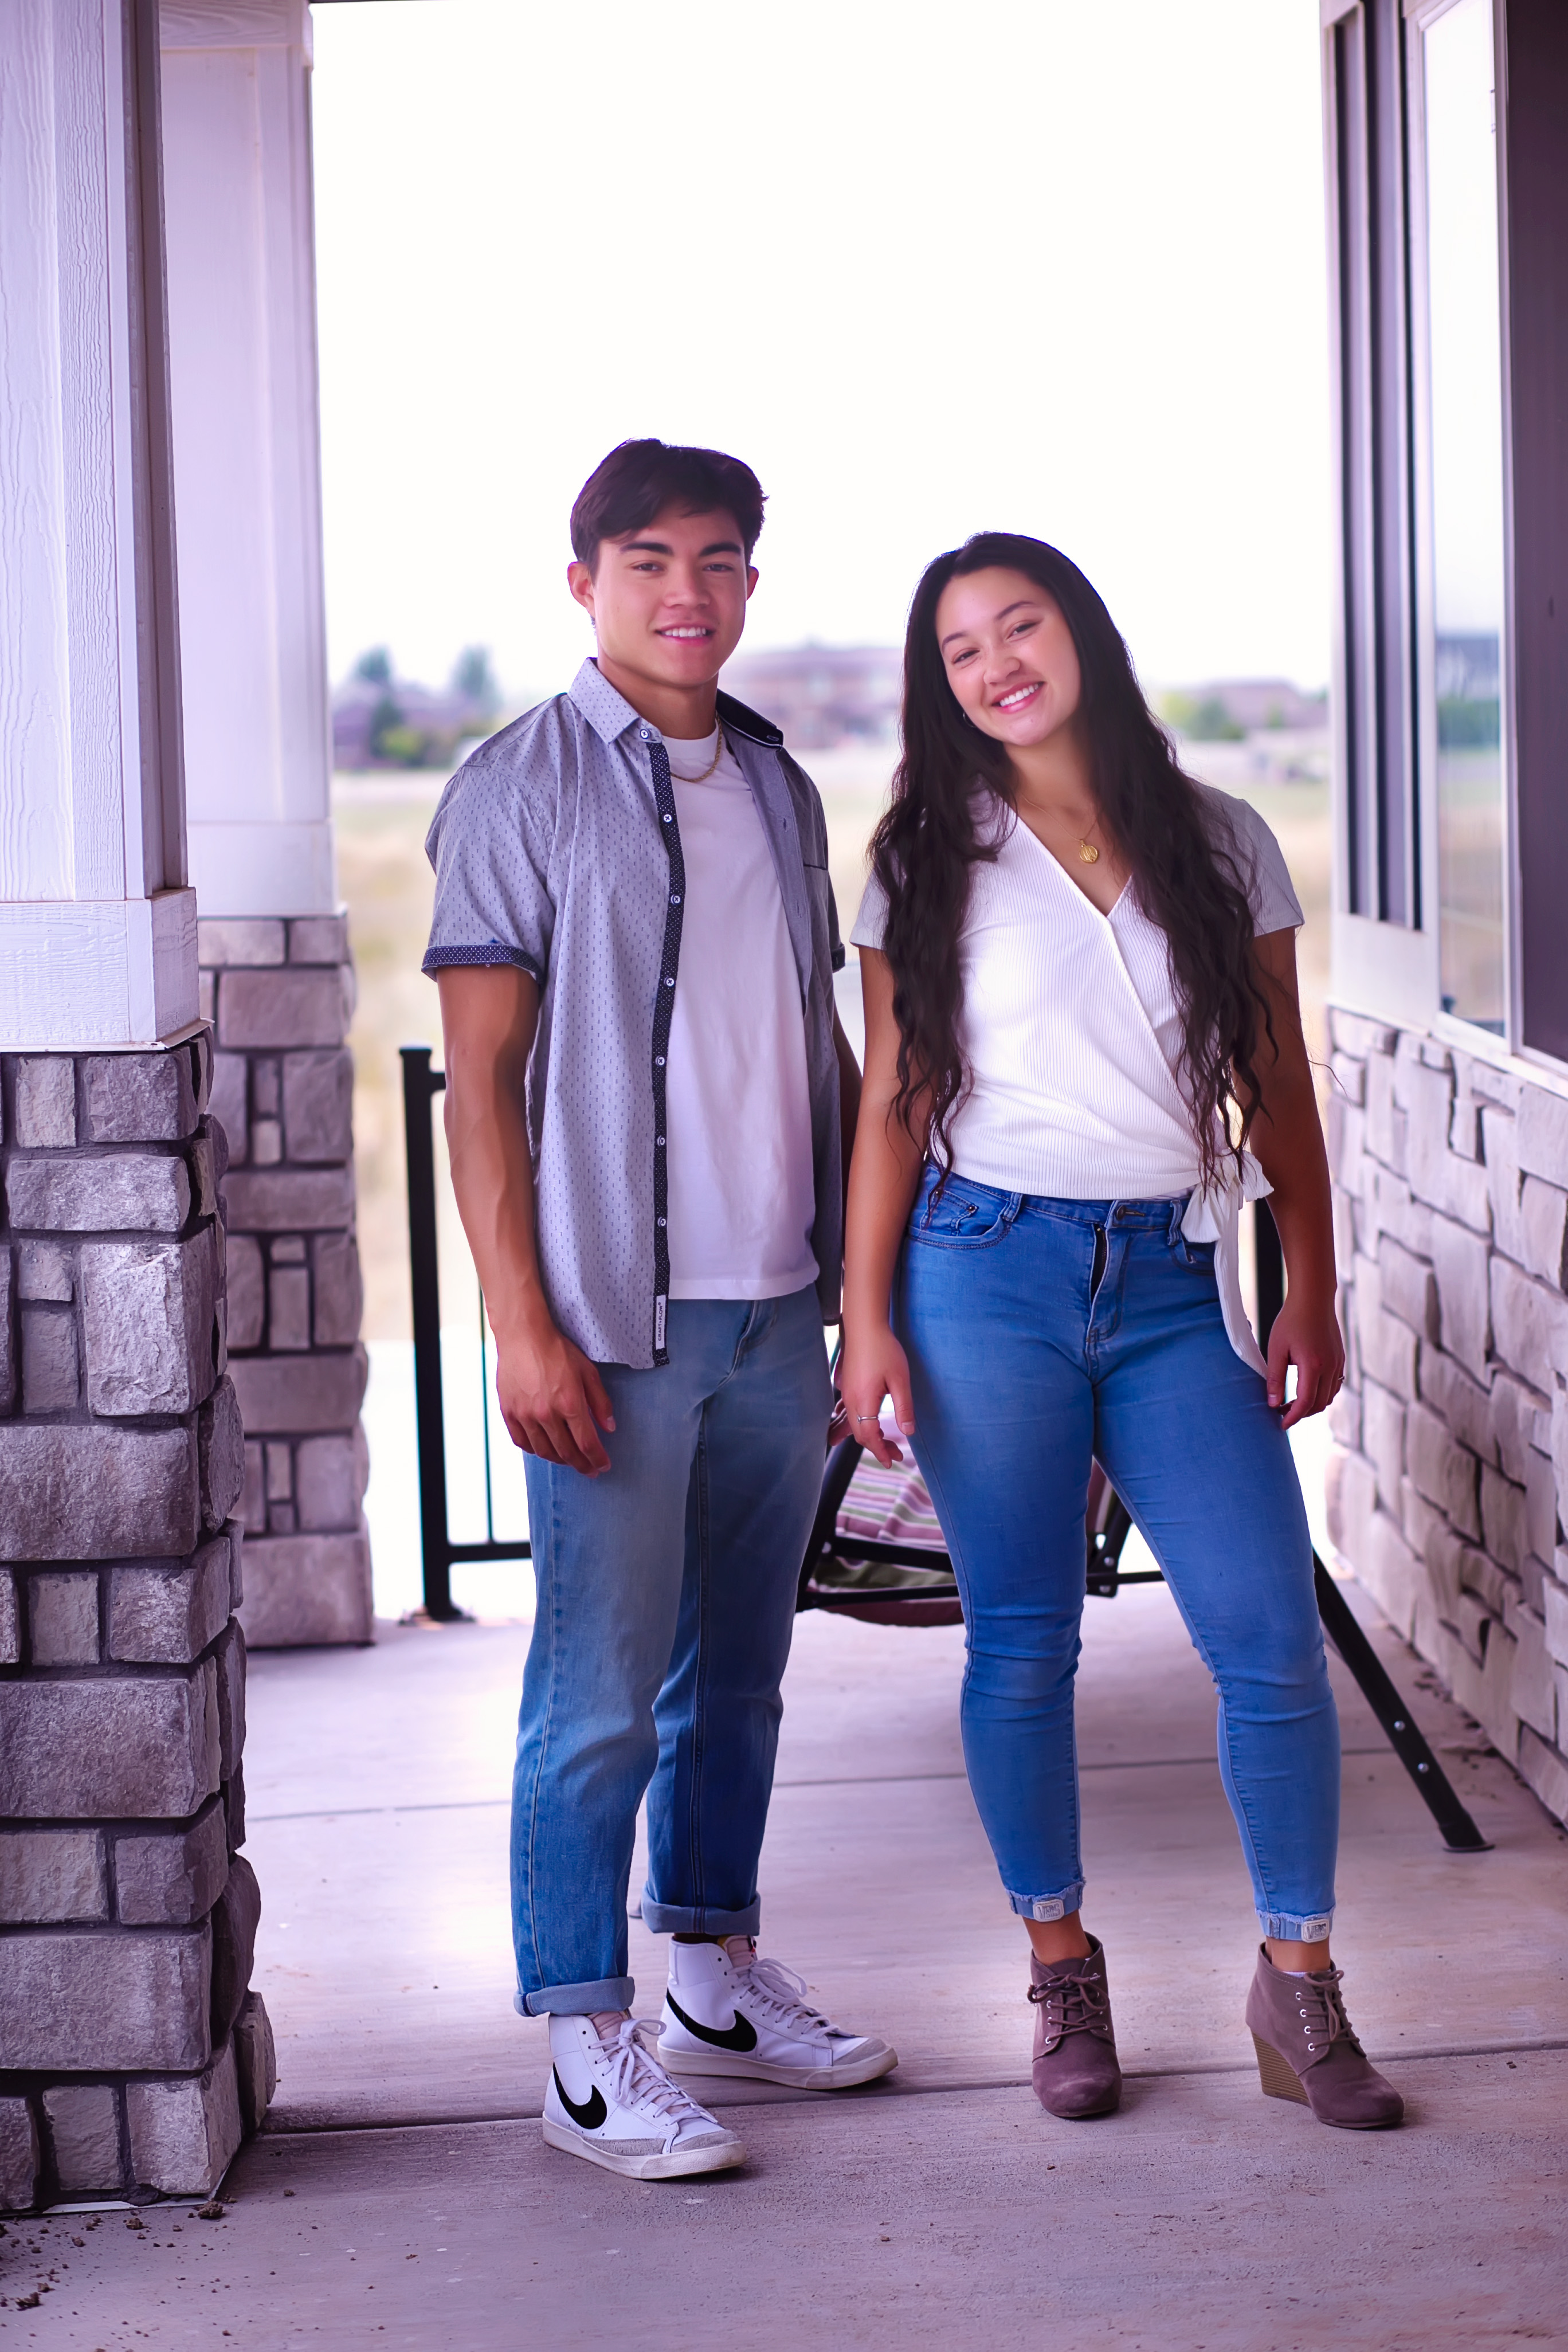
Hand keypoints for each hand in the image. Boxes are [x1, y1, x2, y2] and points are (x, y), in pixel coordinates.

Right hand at [494, 1316, 615, 1475]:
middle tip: (590, 1470)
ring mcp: (525, 1415)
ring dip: (560, 1460)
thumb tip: (609, 1428)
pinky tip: (543, 1449)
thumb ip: (600, 1402)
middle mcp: (546, 1414)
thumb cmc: (557, 1351)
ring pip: (544, 1451)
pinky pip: (522, 1442)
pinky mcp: (509, 1412)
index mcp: (570, 1404)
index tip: (603, 1466)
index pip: (587, 1443)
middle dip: (581, 1465)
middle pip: (566, 1452)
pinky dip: (534, 1450)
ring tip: (569, 1460)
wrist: (523, 1336)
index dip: (597, 1459)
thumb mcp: (588, 1372)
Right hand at [836, 1326, 915, 1467]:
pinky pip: (847, 1412)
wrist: (864, 1326)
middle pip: (860, 1433)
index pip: (869, 1436)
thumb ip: (904, 1408)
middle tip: (895, 1454)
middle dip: (877, 1447)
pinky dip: (855, 1423)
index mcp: (864, 1402)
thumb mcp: (900, 1380)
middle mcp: (850, 1400)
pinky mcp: (846, 1385)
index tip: (891, 1461)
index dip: (880, 1451)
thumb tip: (907, 1432)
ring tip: (881, 1443)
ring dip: (867, 1436)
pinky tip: (859, 1424)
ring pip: (853, 1424)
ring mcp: (846, 1393)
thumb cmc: (884, 1350)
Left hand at [1266, 1296, 1344, 1430]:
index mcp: (1313, 1365)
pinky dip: (1321, 1394)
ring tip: (1291, 1403)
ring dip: (1312, 1405)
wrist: (1313, 1299)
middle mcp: (1331, 1367)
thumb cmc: (1291, 1321)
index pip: (1305, 1402)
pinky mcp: (1340, 1359)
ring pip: (1329, 1397)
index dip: (1293, 1417)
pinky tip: (1306, 1390)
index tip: (1281, 1424)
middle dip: (1301, 1413)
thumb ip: (1275, 1378)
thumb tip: (1273, 1404)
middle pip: (1319, 1404)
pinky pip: (1334, 1386)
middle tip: (1281, 1413)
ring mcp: (1339, 1363)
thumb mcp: (1276, 1349)